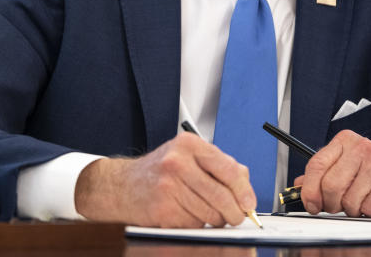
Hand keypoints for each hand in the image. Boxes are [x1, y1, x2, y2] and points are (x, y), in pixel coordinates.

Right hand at [74, 132, 256, 227]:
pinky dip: (196, 224)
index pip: (229, 169)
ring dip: (214, 219)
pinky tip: (185, 213)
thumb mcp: (189, 156)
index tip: (248, 203)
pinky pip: (194, 224)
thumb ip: (220, 166)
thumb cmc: (160, 171)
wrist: (122, 185)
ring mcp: (168, 185)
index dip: (244, 190)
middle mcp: (178, 162)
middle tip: (235, 216)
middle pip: (222, 195)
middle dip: (234, 212)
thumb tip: (246, 189)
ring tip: (203, 210)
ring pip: (210, 213)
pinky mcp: (162, 209)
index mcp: (189, 145)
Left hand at [293, 130, 370, 217]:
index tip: (310, 203)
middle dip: (330, 204)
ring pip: (348, 201)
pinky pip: (367, 209)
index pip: (316, 164)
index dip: (309, 189)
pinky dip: (369, 213)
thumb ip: (323, 173)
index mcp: (346, 141)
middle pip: (330, 186)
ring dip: (352, 209)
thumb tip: (299, 184)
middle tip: (337, 206)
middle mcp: (361, 148)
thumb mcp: (348, 166)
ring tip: (362, 201)